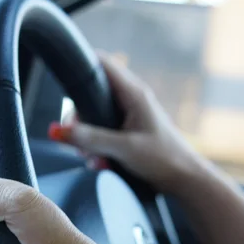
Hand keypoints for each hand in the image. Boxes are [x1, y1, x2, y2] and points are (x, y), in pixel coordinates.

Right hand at [49, 53, 208, 195]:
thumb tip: (58, 131)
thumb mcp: (122, 148)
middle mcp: (131, 101)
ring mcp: (130, 117)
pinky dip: (98, 148)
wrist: (185, 180)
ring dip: (88, 139)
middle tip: (74, 138)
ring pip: (96, 119)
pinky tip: (100, 163)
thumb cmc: (164, 159)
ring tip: (90, 157)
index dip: (81, 66)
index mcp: (133, 94)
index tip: (63, 78)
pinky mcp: (129, 134)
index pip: (102, 63)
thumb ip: (89, 139)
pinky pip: (104, 135)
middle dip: (79, 119)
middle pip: (92, 96)